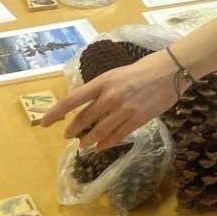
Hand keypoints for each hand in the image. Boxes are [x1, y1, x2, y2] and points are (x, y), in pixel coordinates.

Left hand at [40, 50, 179, 149]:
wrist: (172, 70)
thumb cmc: (144, 68)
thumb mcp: (117, 74)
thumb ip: (102, 88)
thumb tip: (88, 104)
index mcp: (103, 82)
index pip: (72, 100)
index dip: (55, 113)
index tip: (44, 123)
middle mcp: (110, 96)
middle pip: (83, 119)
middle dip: (73, 130)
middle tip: (67, 136)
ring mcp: (124, 109)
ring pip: (99, 132)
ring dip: (88, 140)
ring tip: (83, 145)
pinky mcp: (138, 119)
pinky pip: (117, 136)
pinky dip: (106, 144)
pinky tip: (101, 147)